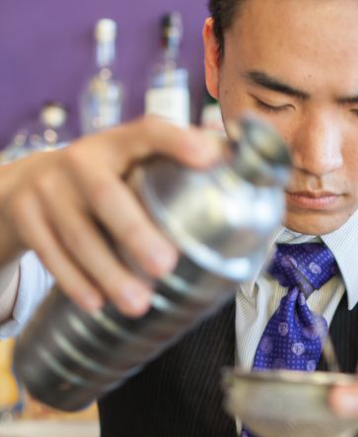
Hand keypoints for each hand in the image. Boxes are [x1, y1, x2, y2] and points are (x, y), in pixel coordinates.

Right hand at [0, 117, 222, 315]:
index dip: (178, 142)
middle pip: (106, 195)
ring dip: (108, 271)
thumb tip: (251, 175)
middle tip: (165, 265)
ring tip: (138, 303)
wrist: (27, 187)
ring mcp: (49, 188)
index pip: (149, 132)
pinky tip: (96, 303)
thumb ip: (179, 170)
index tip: (207, 158)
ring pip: (76, 233)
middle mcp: (81, 160)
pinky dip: (74, 281)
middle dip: (135, 231)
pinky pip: (49, 252)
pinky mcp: (27, 216)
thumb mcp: (132, 167)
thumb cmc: (105, 182)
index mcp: (118, 143)